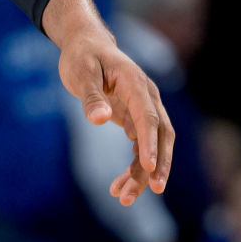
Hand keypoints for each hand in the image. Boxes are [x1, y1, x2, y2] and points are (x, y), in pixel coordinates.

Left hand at [45, 0, 173, 204]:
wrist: (86, 44)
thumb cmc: (82, 56)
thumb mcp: (80, 72)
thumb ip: (91, 96)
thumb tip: (100, 120)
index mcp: (135, 83)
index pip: (148, 116)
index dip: (149, 142)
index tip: (148, 166)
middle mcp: (147, 97)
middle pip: (160, 135)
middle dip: (158, 164)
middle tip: (152, 190)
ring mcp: (144, 109)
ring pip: (153, 145)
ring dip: (143, 172)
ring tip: (124, 197)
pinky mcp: (135, 119)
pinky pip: (140, 147)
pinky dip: (133, 167)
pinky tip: (119, 186)